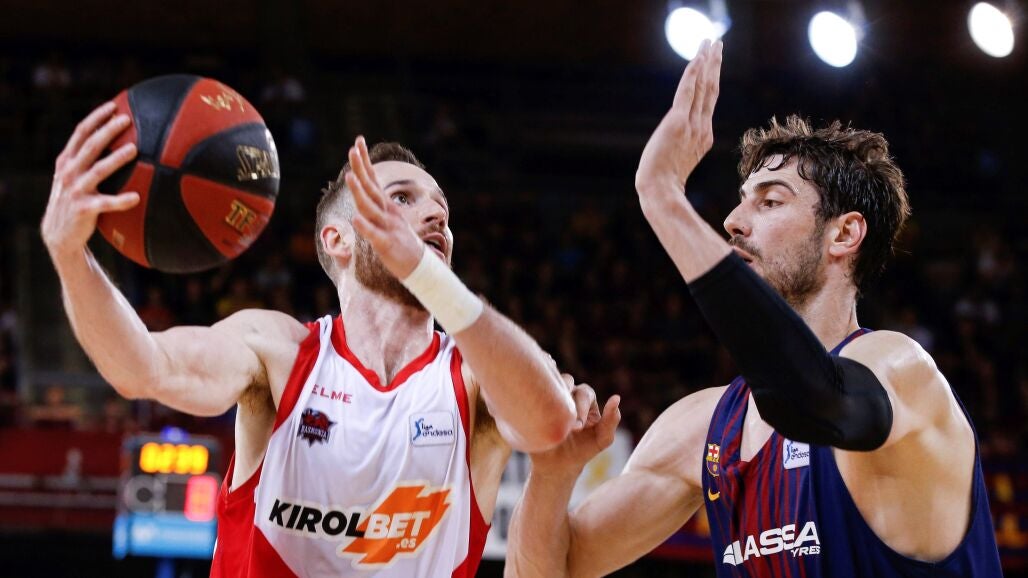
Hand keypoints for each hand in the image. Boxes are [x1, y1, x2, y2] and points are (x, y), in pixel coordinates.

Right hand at [41, 101, 139, 261]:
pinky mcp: (83, 209)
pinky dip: (122, 200)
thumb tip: (120, 142)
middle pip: (90, 145)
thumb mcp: (75, 177)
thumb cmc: (76, 200)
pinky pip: (106, 203)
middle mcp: (69, 171)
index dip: (96, 117)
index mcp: (67, 160)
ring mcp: (75, 189)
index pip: (80, 132)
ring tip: (133, 149)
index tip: (114, 106)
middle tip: (127, 119)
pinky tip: (137, 198)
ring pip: (98, 170)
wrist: (59, 233)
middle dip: (108, 130)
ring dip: (116, 158)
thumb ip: (88, 160)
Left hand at [345, 136, 425, 278]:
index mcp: (386, 206)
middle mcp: (387, 213)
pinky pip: (374, 235)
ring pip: (370, 208)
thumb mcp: (386, 223)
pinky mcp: (387, 244)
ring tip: (349, 177)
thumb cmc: (400, 245)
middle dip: (361, 168)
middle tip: (353, 149)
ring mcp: (388, 227)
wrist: (420, 266)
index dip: (364, 162)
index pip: (372, 180)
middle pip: (371, 188)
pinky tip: (355, 219)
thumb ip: (372, 212)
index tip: (357, 142)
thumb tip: (358, 204)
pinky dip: (365, 227)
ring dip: (359, 192)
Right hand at [531, 377, 620, 474]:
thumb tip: (616, 398)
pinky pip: (531, 392)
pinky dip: (532, 394)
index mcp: (585, 399)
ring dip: (550, 394)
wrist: (558, 467)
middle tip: (567, 425)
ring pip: (548, 382)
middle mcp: (567, 394)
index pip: (585, 392)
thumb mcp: (602, 439)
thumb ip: (611, 421)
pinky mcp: (533, 405)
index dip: (582, 406)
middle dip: (567, 401)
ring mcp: (548, 398)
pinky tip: (532, 406)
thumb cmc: (583, 451)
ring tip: (552, 414)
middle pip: (566, 382)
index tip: (578, 427)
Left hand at [635, 39, 722, 195]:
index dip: (711, 79)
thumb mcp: (678, 163)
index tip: (713, 62)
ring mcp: (692, 125)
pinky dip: (693, 74)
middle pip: (711, 89)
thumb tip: (679, 145)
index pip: (708, 101)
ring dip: (707, 62)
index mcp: (703, 137)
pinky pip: (688, 92)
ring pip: (703, 87)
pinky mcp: (678, 122)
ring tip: (711, 42)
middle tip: (717, 43)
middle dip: (714, 64)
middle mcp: (701, 128)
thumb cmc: (663, 183)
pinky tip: (697, 58)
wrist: (660, 191)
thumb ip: (683, 149)